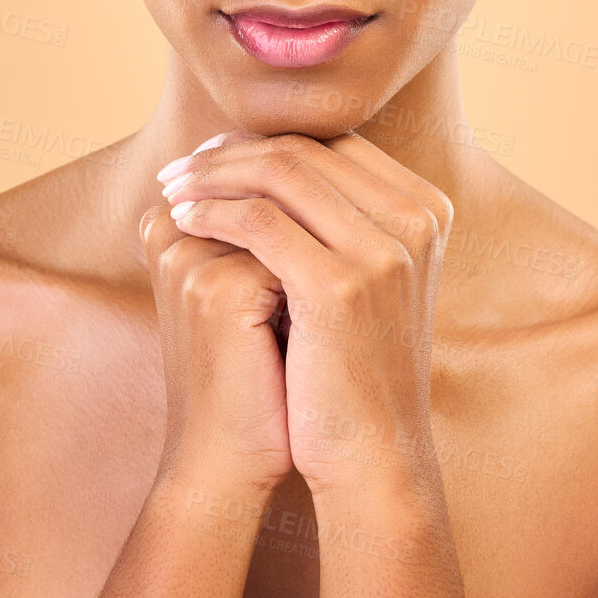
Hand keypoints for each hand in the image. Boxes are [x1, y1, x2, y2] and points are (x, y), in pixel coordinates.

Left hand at [160, 129, 452, 496]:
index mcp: (426, 210)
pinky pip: (260, 220)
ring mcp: (384, 249)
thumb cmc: (354, 367)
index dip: (264, 142)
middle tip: (179, 168)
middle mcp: (416, 219)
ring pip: (280, 173)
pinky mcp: (341, 284)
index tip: (212, 156)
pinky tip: (181, 220)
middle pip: (305, 151)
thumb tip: (268, 162)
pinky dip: (212, 211)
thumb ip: (339, 220)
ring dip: (213, 174)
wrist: (375, 455)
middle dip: (230, 152)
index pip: (332, 145)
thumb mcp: (366, 280)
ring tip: (171, 189)